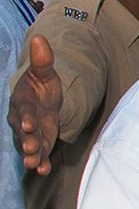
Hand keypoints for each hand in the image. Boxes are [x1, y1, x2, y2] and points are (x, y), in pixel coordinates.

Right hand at [10, 34, 61, 173]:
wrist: (44, 99)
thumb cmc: (42, 85)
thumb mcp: (45, 72)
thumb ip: (43, 59)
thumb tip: (39, 37)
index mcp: (23, 102)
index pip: (23, 110)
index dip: (26, 117)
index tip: (29, 124)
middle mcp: (23, 120)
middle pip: (23, 132)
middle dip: (27, 140)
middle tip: (30, 149)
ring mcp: (30, 134)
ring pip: (29, 146)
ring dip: (32, 156)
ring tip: (34, 165)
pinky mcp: (39, 143)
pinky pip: (38, 155)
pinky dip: (40, 163)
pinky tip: (43, 171)